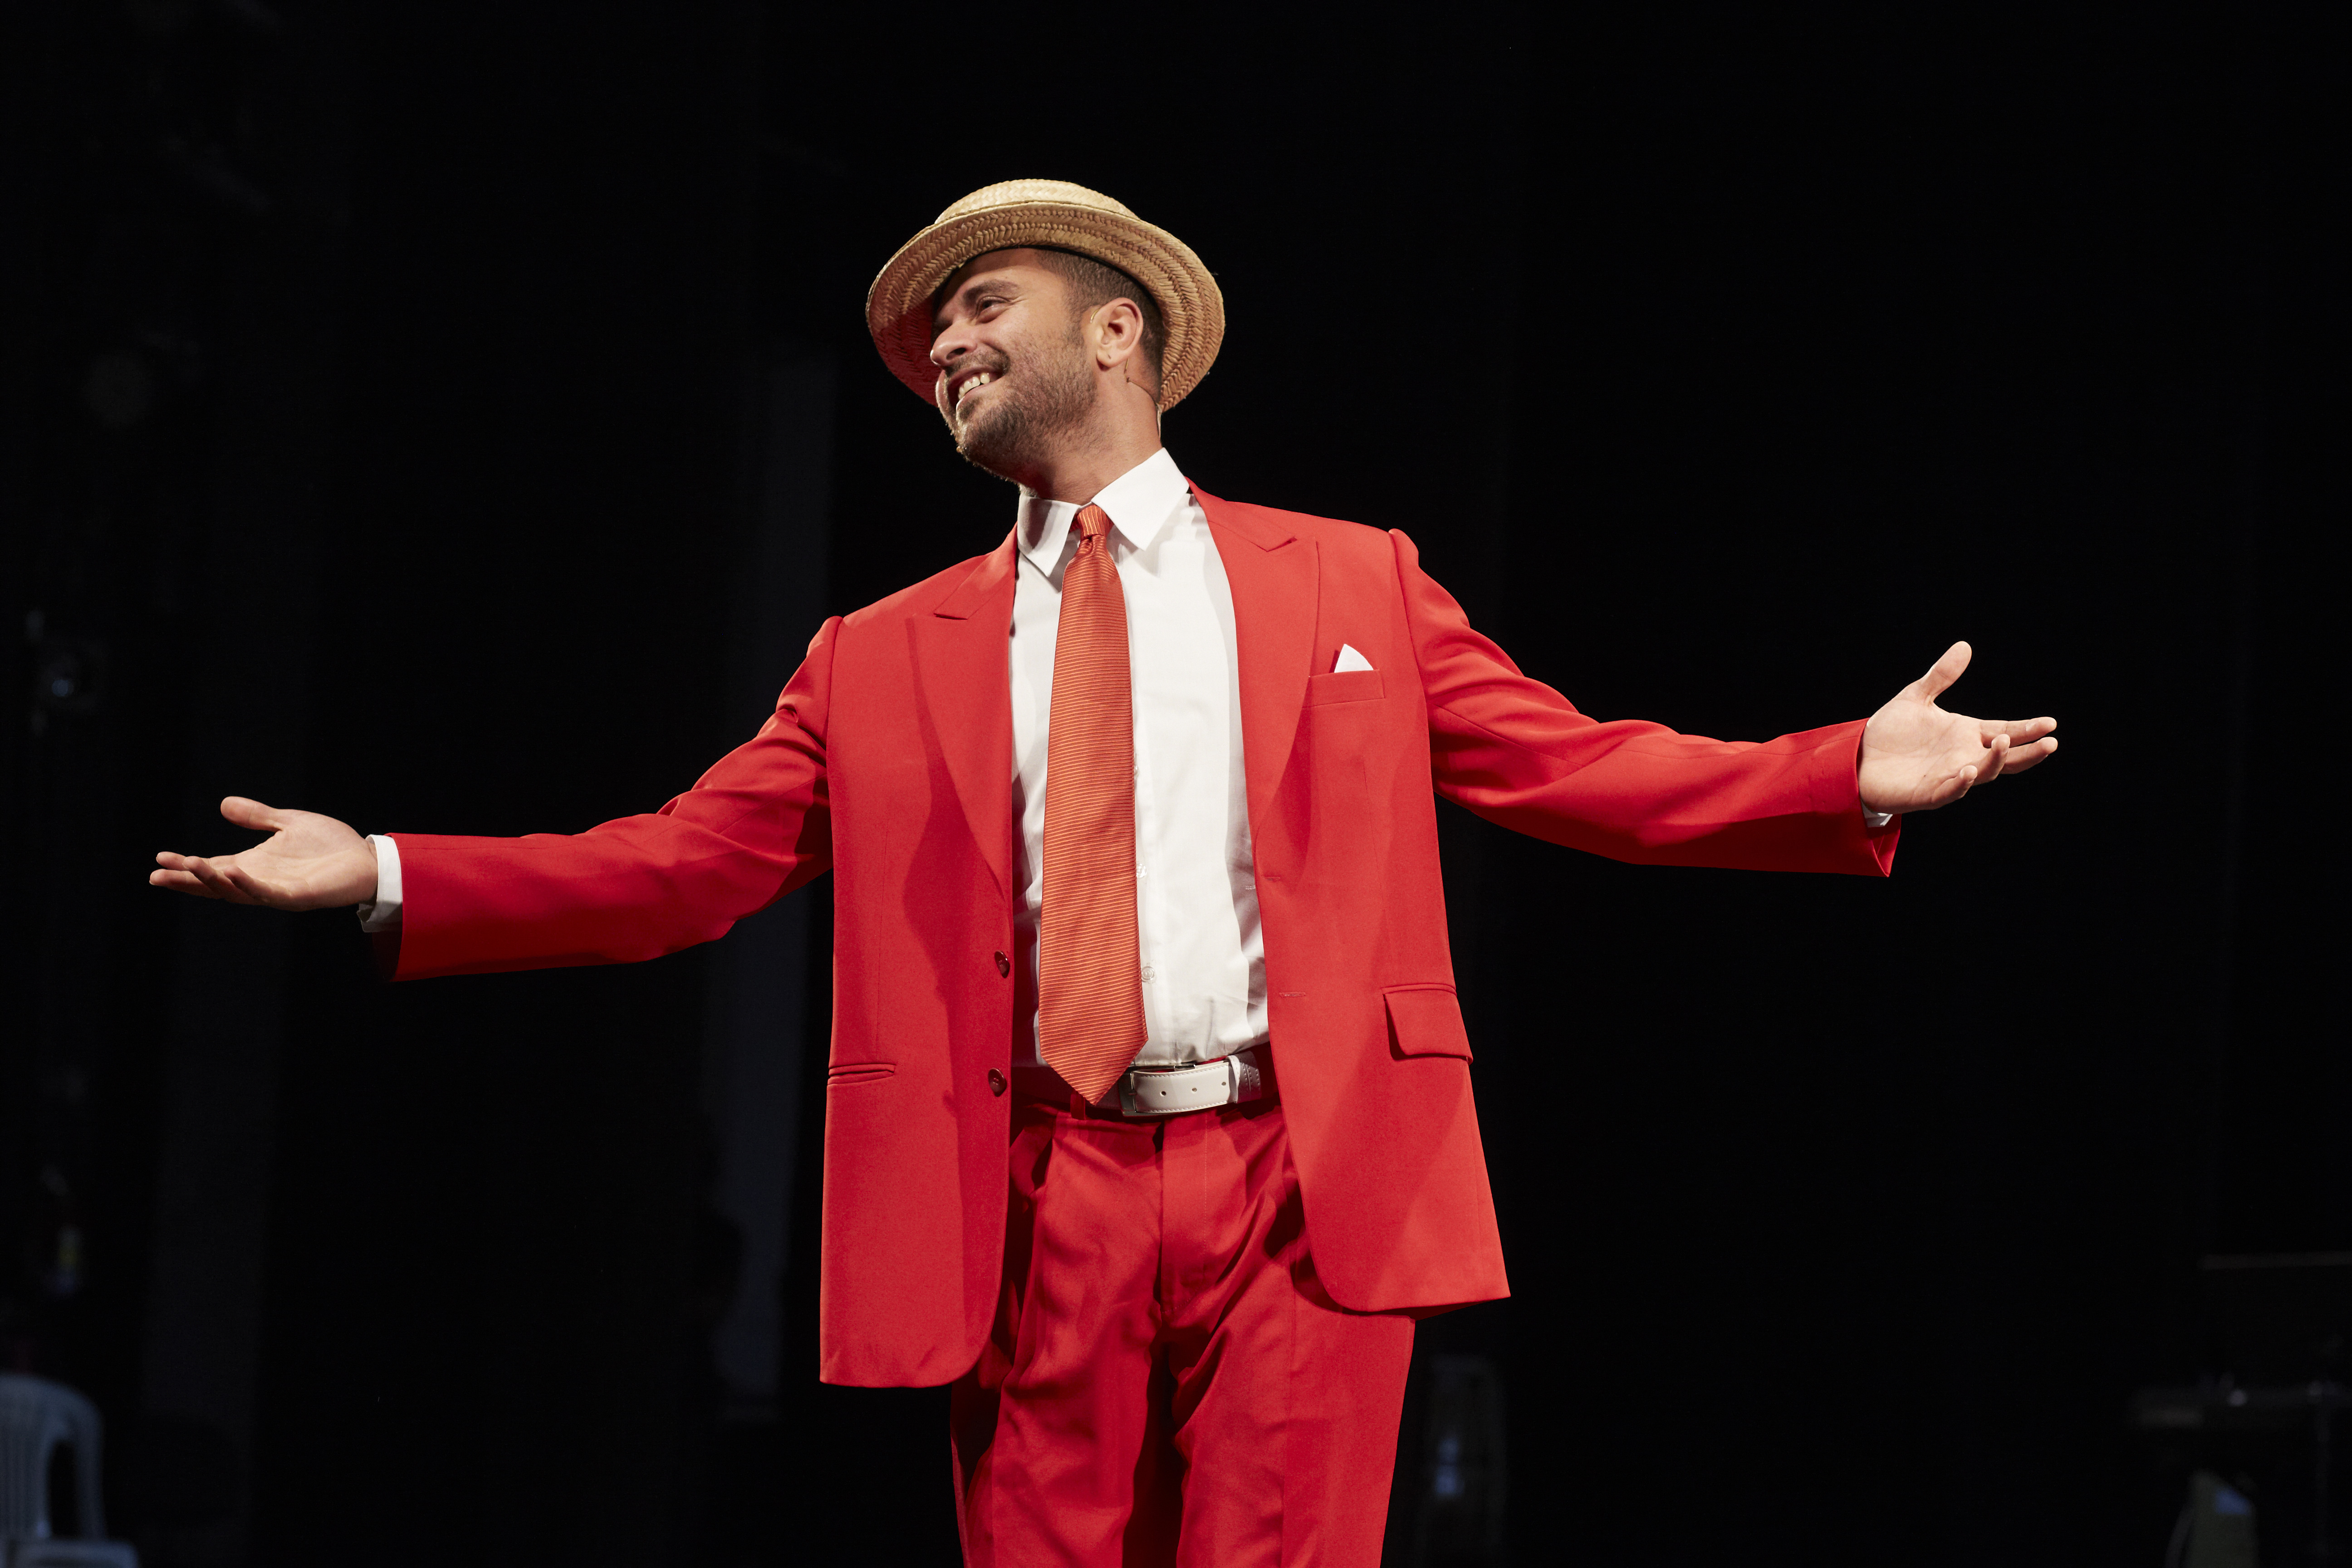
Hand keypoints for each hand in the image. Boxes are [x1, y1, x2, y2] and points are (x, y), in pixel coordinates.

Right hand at [150, 797, 379, 908]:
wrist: (367, 858)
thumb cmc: (331, 844)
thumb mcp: (287, 823)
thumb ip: (257, 817)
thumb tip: (223, 804)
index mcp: (255, 865)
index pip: (213, 867)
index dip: (187, 865)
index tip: (160, 858)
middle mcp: (261, 881)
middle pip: (216, 885)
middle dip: (187, 880)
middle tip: (157, 875)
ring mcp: (278, 891)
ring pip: (236, 891)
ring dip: (211, 880)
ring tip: (188, 866)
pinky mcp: (298, 896)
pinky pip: (267, 894)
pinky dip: (248, 885)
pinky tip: (231, 872)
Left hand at [1857, 642, 2056, 815]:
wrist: (1857, 758)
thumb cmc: (1891, 732)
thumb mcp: (1916, 697)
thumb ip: (1941, 676)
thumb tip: (1964, 646)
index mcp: (1966, 735)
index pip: (2004, 730)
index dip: (2027, 729)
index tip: (2050, 723)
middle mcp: (1963, 757)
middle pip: (2004, 757)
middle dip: (2028, 752)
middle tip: (2051, 743)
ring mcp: (1948, 777)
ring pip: (1982, 773)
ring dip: (1994, 761)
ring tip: (2002, 742)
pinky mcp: (1927, 793)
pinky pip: (1949, 791)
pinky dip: (1961, 783)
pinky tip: (1968, 771)